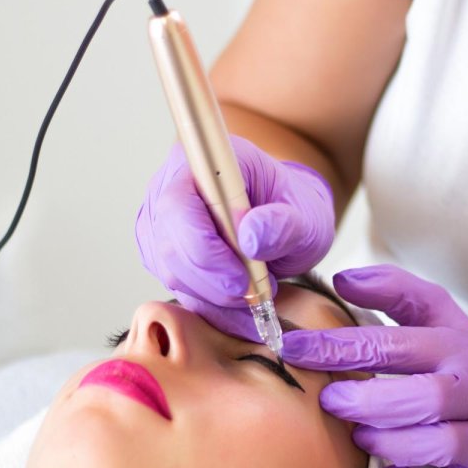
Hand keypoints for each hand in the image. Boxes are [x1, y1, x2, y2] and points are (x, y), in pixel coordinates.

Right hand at [135, 135, 334, 339]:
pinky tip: (240, 302)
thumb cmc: (292, 208)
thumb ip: (283, 224)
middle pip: (169, 245)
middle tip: (254, 293)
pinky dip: (210, 304)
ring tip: (255, 291)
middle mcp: (171, 187)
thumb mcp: (306, 214)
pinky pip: (178, 287)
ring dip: (214, 295)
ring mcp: (161, 221)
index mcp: (205, 163)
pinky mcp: (161, 252)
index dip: (205, 248)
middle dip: (213, 281)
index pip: (179, 206)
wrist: (284, 218)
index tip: (243, 279)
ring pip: (171, 272)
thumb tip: (250, 238)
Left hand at [280, 264, 467, 467]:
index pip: (397, 343)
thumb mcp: (440, 318)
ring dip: (393, 443)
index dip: (342, 346)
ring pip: (444, 445)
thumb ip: (394, 290)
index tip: (296, 348)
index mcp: (458, 348)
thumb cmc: (467, 365)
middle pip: (428, 396)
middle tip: (332, 401)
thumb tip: (342, 278)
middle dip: (371, 400)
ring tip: (361, 437)